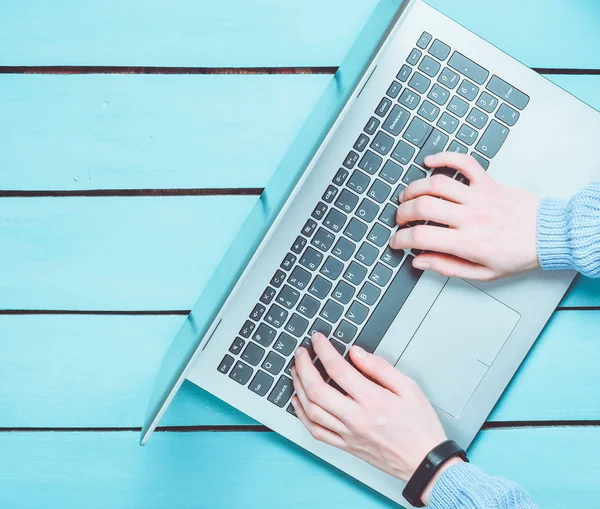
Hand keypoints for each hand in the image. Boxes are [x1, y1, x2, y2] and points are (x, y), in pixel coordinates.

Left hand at [291, 333, 453, 503]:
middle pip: (317, 389)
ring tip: (296, 372)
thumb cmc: (420, 426)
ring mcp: (348, 434)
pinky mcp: (346, 446)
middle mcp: (356, 418)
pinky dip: (302, 415)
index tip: (317, 339)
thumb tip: (356, 353)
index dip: (323, 350)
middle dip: (303, 367)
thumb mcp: (409, 388)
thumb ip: (380, 368)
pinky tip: (298, 402)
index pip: (338, 369)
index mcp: (372, 400)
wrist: (425, 462)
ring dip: (298, 387)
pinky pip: (316, 431)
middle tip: (300, 353)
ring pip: (312, 410)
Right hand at [390, 152, 539, 280]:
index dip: (401, 239)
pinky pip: (463, 162)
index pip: (421, 237)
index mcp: (467, 242)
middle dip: (402, 213)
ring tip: (408, 196)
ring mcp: (478, 196)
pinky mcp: (487, 182)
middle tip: (400, 219)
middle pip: (422, 207)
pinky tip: (430, 162)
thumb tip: (419, 261)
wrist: (550, 235)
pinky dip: (444, 158)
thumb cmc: (517, 254)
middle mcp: (470, 217)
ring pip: (436, 184)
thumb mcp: (482, 273)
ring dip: (414, 188)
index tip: (396, 241)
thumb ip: (447, 267)